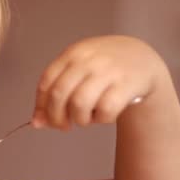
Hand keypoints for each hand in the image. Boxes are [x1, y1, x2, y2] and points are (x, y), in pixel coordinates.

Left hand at [32, 35, 167, 128]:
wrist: (142, 58)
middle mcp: (89, 60)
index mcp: (73, 54)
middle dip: (56, 117)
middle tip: (63, 126)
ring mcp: (108, 71)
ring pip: (79, 104)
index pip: (46, 82)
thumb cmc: (102, 69)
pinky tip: (103, 116)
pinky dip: (101, 119)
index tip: (43, 119)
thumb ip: (56, 93)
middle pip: (59, 95)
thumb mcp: (78, 72)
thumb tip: (36, 123)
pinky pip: (105, 110)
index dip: (41, 105)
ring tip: (85, 120)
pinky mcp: (127, 84)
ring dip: (79, 119)